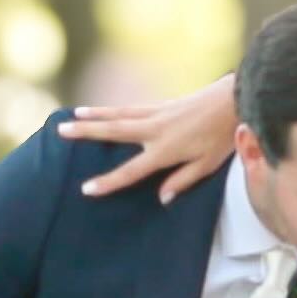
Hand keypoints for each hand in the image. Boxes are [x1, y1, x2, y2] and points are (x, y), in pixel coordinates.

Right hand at [57, 77, 236, 203]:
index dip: (108, 182)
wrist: (234, 100)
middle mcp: (155, 130)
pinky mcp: (161, 105)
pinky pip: (131, 107)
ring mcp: (156, 114)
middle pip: (114, 132)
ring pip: (118, 114)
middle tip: (62, 130)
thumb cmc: (223, 136)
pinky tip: (102, 109)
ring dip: (95, 115)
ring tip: (73, 115)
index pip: (130, 171)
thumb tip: (162, 198)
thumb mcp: (207, 166)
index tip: (86, 189)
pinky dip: (113, 109)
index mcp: (165, 151)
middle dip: (86, 133)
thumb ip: (182, 181)